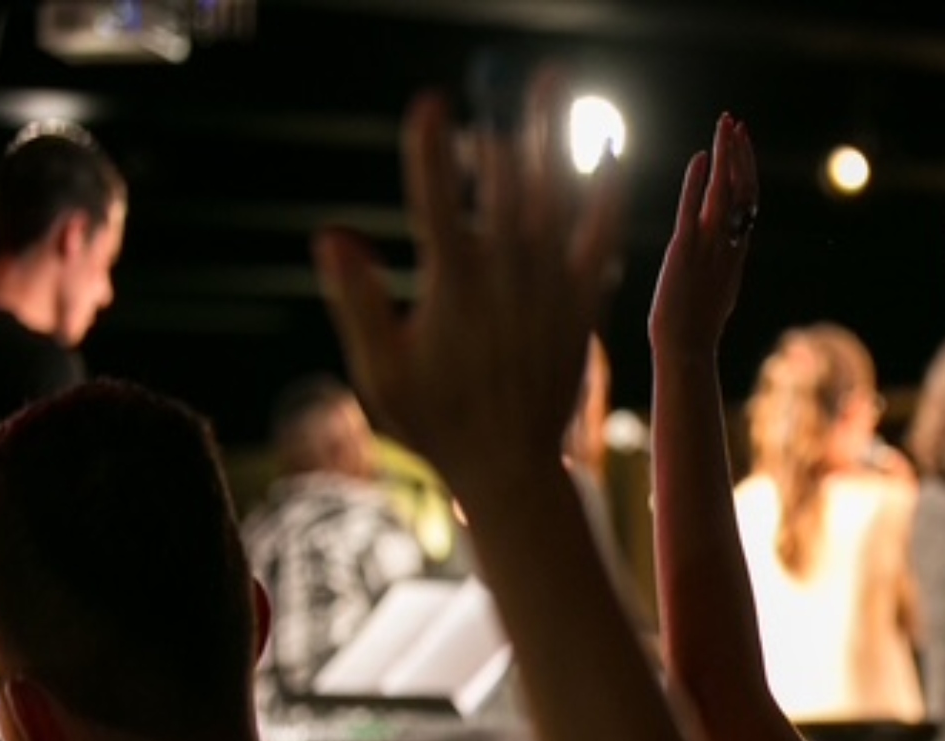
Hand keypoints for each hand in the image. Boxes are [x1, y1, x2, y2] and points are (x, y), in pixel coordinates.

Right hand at [314, 67, 625, 501]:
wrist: (512, 466)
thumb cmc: (437, 423)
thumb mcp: (383, 373)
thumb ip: (360, 303)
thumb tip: (331, 235)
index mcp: (455, 289)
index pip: (438, 205)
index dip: (432, 153)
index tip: (430, 102)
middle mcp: (508, 279)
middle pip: (504, 185)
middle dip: (502, 125)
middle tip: (501, 70)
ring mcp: (549, 288)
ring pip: (553, 197)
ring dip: (554, 135)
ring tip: (556, 80)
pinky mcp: (580, 302)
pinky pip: (599, 238)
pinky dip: (607, 193)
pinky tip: (613, 150)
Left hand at [648, 113, 757, 359]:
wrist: (686, 351)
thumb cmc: (694, 331)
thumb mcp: (715, 294)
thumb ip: (719, 270)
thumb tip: (722, 261)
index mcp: (735, 255)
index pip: (748, 204)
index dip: (747, 171)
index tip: (743, 145)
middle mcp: (727, 247)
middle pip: (742, 192)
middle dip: (741, 155)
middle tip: (736, 124)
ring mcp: (708, 249)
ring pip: (724, 194)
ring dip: (725, 157)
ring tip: (725, 126)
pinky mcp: (684, 253)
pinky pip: (694, 211)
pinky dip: (698, 182)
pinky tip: (700, 158)